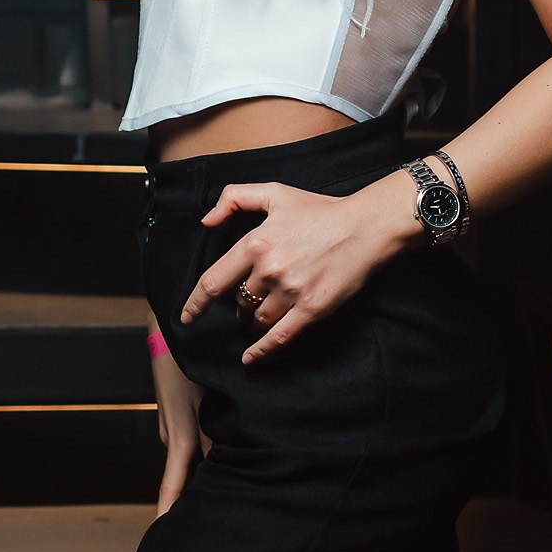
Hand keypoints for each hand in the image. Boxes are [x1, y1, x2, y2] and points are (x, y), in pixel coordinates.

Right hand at [154, 344, 208, 513]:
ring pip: (192, 460)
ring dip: (204, 473)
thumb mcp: (209, 401)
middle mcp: (172, 439)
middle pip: (186, 478)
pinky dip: (201, 455)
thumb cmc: (190, 366)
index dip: (169, 511)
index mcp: (179, 439)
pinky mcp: (175, 422)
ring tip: (225, 491)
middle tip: (211, 523)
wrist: (168, 338)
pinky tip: (219, 456)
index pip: (172, 486)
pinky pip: (189, 446)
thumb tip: (223, 463)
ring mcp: (171, 430)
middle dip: (195, 499)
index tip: (165, 533)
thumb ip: (216, 435)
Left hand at [179, 175, 422, 364]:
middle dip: (237, 305)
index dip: (195, 303)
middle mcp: (269, 271)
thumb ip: (234, 199)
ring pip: (257, 320)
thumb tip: (207, 220)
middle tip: (246, 301)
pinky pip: (279, 337)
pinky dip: (262, 350)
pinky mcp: (311, 309)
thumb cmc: (320, 210)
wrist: (364, 227)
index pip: (213, 282)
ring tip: (256, 318)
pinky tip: (250, 358)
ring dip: (251, 322)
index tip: (186, 316)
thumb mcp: (274, 193)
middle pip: (238, 302)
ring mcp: (290, 292)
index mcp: (255, 244)